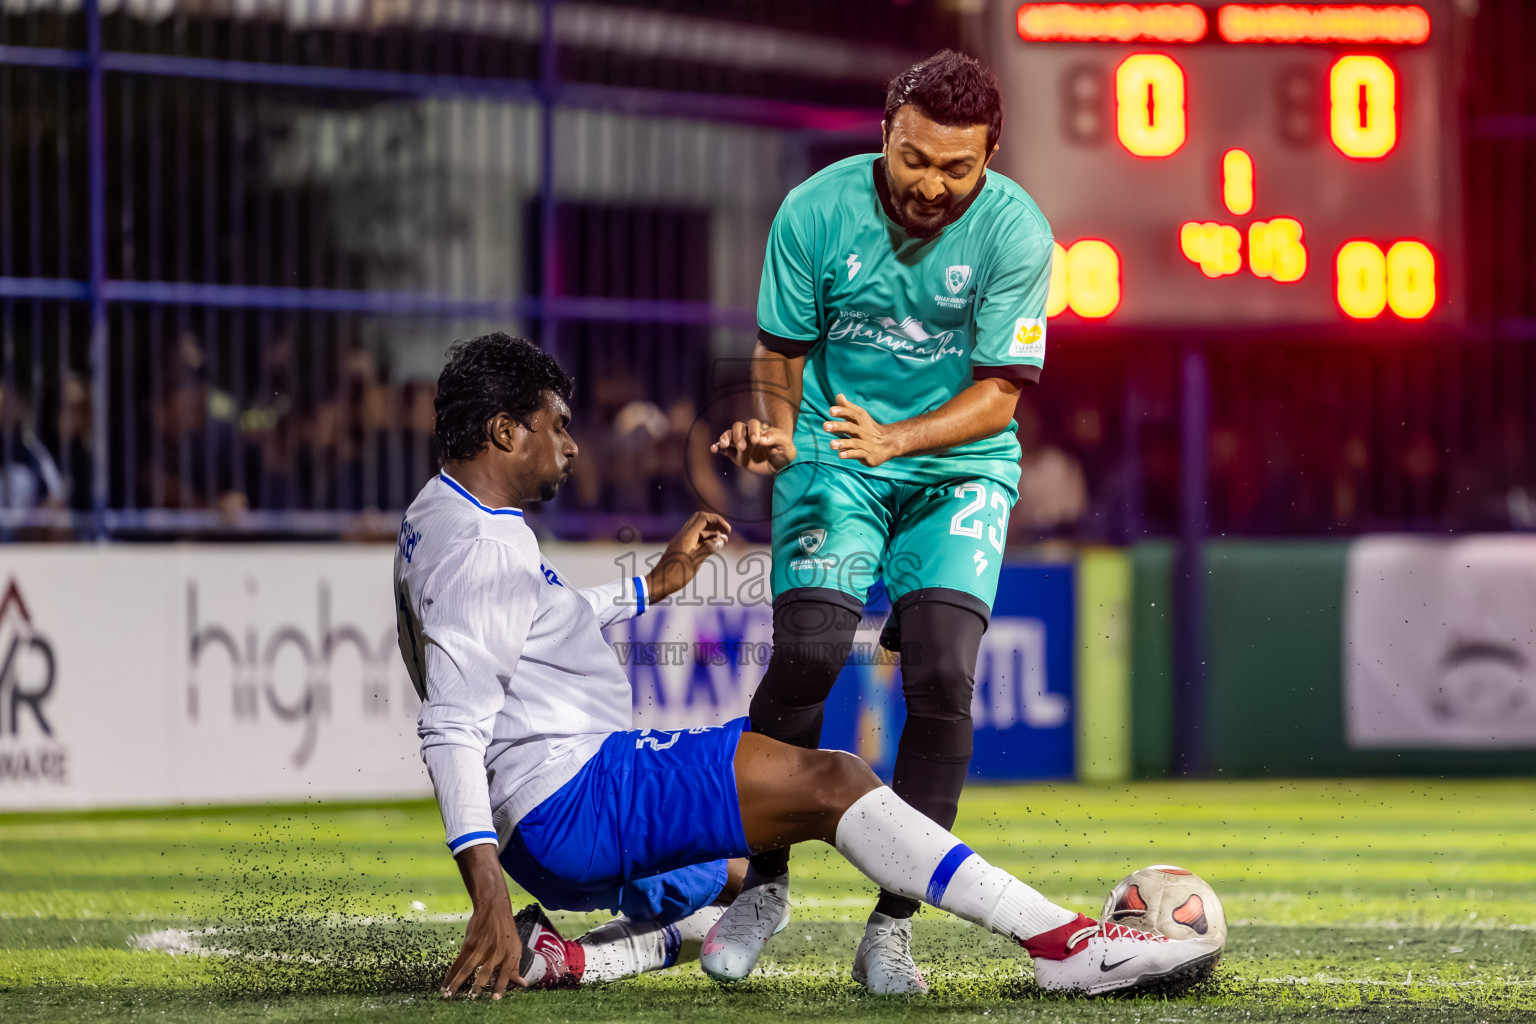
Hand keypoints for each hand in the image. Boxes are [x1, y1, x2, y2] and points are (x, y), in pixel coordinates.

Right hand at [443, 846, 525, 998]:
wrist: (494, 909)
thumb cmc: (507, 932)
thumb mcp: (516, 948)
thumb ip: (516, 968)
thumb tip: (523, 985)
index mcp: (509, 955)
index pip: (506, 973)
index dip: (501, 986)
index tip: (496, 999)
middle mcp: (495, 952)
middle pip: (485, 971)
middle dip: (478, 986)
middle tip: (471, 998)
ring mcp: (481, 947)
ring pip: (467, 968)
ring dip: (457, 982)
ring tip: (449, 995)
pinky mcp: (469, 944)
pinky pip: (458, 962)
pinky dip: (451, 973)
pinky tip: (446, 983)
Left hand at [646, 511, 731, 602]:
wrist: (658, 583)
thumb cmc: (675, 575)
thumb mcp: (695, 563)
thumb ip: (708, 548)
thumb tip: (722, 539)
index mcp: (687, 536)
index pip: (704, 518)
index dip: (718, 521)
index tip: (728, 531)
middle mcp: (683, 535)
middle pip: (700, 519)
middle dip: (714, 523)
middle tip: (725, 531)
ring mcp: (681, 541)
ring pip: (697, 529)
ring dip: (711, 532)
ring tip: (723, 541)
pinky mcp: (680, 548)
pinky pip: (694, 538)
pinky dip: (705, 539)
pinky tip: (711, 547)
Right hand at [710, 418, 796, 474]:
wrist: (780, 465)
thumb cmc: (784, 452)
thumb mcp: (786, 446)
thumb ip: (776, 438)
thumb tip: (762, 439)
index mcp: (760, 430)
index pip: (753, 424)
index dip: (753, 430)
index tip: (756, 441)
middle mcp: (748, 434)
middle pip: (738, 427)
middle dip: (738, 435)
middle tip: (742, 447)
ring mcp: (741, 444)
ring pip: (729, 435)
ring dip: (725, 438)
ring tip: (724, 445)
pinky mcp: (736, 455)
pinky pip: (724, 450)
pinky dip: (718, 447)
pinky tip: (713, 448)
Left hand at [823, 394, 900, 467]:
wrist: (888, 443)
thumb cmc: (868, 429)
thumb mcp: (860, 417)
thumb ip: (847, 408)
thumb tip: (839, 396)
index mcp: (860, 420)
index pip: (851, 414)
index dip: (842, 411)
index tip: (831, 411)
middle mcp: (863, 431)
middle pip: (850, 427)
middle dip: (838, 426)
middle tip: (825, 426)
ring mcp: (865, 443)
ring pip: (854, 442)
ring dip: (842, 443)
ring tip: (831, 444)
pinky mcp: (867, 455)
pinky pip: (858, 454)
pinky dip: (849, 454)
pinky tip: (840, 455)